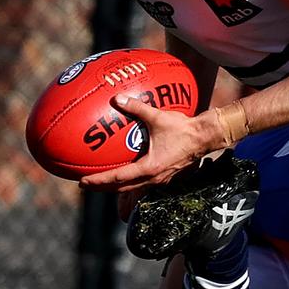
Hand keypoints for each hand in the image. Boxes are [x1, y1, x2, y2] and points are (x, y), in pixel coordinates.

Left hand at [80, 94, 218, 191]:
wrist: (206, 137)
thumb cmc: (184, 129)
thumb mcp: (158, 117)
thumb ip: (137, 108)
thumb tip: (117, 99)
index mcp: (148, 168)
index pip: (117, 178)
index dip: (98, 180)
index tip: (82, 181)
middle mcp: (153, 178)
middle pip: (121, 189)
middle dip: (102, 188)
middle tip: (86, 184)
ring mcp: (161, 180)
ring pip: (132, 188)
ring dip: (116, 186)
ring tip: (103, 181)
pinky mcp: (167, 176)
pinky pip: (143, 183)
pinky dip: (130, 181)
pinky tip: (128, 172)